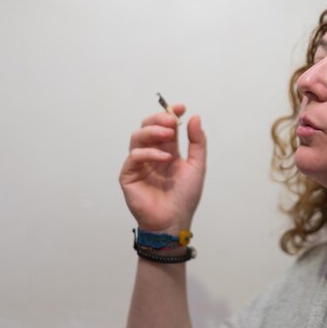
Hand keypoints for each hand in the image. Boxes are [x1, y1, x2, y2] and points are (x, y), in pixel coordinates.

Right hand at [119, 105, 206, 233]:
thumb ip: (197, 142)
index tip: (181, 107)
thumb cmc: (185, 196)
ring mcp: (139, 164)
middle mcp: (152, 154)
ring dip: (153, 131)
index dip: (170, 113)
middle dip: (159, 119)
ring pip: (137, 137)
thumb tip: (194, 117)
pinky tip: (165, 157)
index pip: (165, 126)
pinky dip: (149, 152)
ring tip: (169, 134)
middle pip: (147, 126)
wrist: (175, 220)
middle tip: (171, 120)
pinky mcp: (129, 175)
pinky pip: (134, 156)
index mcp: (167, 150)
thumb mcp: (197, 165)